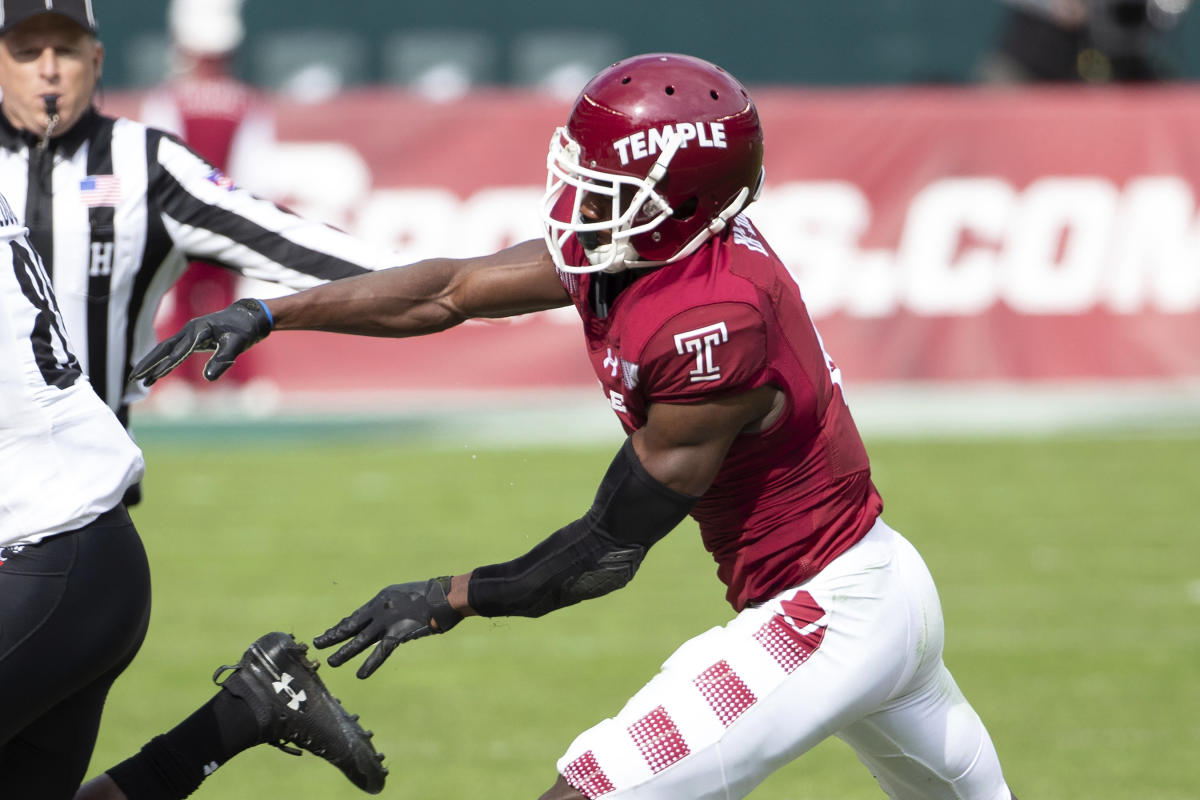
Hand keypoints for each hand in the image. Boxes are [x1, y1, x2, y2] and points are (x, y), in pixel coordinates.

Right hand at [130, 298, 272, 384]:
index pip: (181, 350)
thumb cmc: (244, 330)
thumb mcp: (237, 344)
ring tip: (139, 380)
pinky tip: (157, 374)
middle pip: (164, 347)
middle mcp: (190, 330)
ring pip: (165, 349)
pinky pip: (173, 351)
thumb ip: (223, 359)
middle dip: (148, 362)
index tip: (157, 376)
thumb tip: (208, 378)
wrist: (248, 317)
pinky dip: (163, 362)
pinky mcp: (192, 339)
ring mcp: (189, 334)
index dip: (168, 364)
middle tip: (133, 376)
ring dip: (152, 363)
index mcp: (200, 330)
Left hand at [314, 578, 462, 678]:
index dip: (343, 625)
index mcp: (383, 597)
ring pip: (360, 640)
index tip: (330, 632)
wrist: (448, 595)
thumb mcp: (410, 596)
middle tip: (318, 643)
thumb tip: (396, 619)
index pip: (358, 614)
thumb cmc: (436, 595)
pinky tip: (360, 675)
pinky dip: (370, 664)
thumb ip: (399, 608)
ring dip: (344, 652)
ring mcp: (388, 621)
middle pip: (352, 624)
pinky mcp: (398, 633)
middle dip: (334, 635)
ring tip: (331, 662)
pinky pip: (380, 652)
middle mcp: (380, 608)